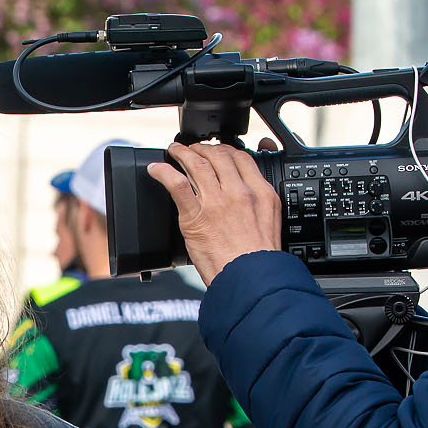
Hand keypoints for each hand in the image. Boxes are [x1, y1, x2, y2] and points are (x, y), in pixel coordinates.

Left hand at [146, 141, 283, 282]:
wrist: (250, 279)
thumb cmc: (258, 260)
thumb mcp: (270, 224)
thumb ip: (259, 206)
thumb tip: (248, 199)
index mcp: (261, 194)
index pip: (242, 158)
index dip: (226, 150)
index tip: (218, 151)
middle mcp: (239, 193)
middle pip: (219, 156)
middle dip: (203, 148)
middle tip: (193, 149)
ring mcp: (216, 202)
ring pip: (198, 164)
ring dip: (183, 153)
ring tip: (175, 151)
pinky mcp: (195, 216)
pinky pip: (176, 185)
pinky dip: (164, 172)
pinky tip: (156, 169)